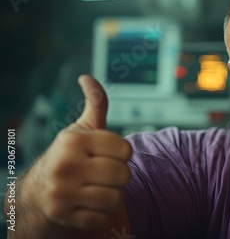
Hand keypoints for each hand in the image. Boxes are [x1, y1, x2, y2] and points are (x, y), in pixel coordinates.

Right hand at [27, 75, 131, 229]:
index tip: (108, 156)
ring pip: (115, 198)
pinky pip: (102, 217)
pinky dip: (100, 213)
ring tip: (96, 189)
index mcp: (73, 140)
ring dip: (111, 196)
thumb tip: (88, 77)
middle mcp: (65, 165)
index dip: (122, 155)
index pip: (125, 150)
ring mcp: (62, 192)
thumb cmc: (69, 157)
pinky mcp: (62, 215)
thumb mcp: (81, 130)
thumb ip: (95, 104)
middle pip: (123, 175)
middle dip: (118, 177)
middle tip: (103, 175)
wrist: (37, 193)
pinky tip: (87, 204)